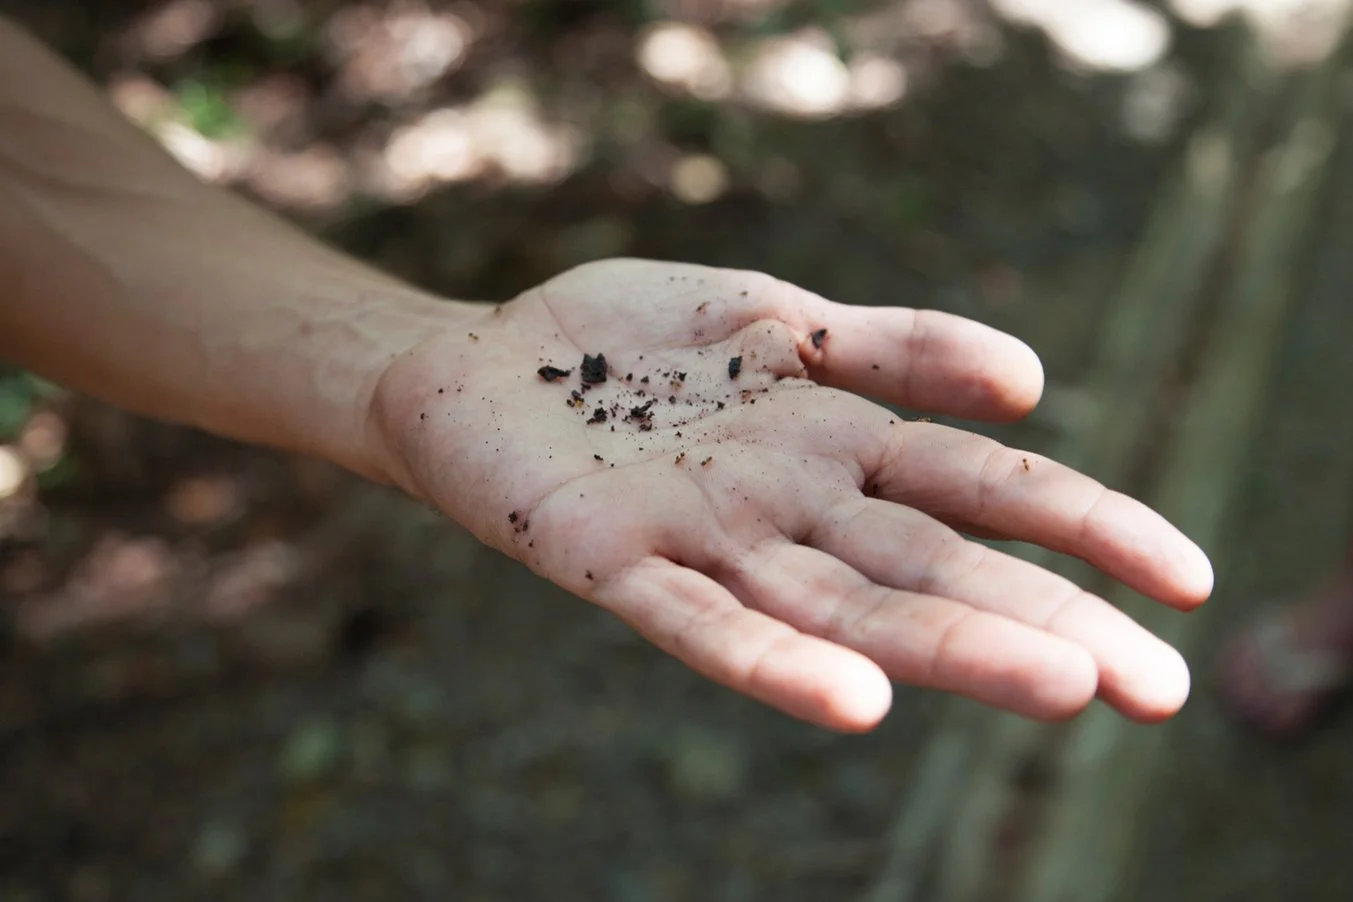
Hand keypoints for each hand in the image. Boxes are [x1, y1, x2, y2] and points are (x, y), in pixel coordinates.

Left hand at [372, 259, 1212, 731]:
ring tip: (1054, 688)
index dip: (1089, 531)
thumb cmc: (632, 349)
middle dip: (1047, 621)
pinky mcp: (610, 562)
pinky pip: (697, 621)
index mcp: (838, 443)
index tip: (1189, 587)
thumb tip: (1032, 384)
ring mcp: (705, 540)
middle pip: (935, 564)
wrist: (477, 368)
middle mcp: (790, 507)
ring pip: (841, 603)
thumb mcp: (773, 316)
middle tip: (1161, 693)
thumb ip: (894, 345)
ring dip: (943, 647)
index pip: (989, 489)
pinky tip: (852, 699)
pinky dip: (774, 663)